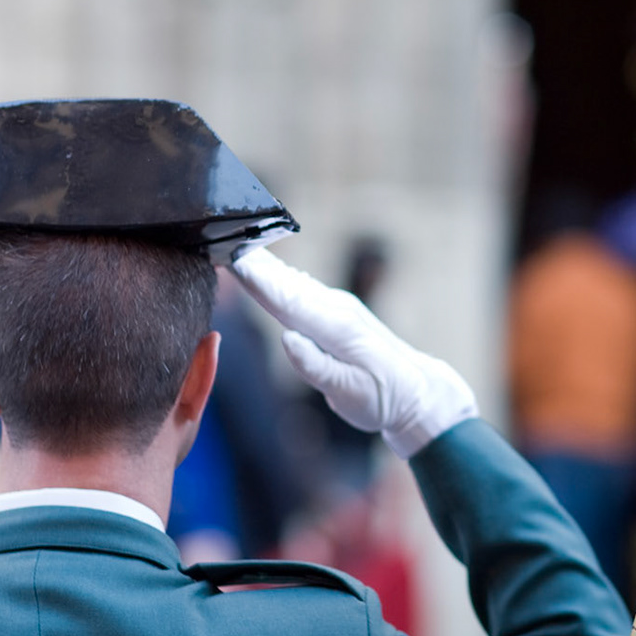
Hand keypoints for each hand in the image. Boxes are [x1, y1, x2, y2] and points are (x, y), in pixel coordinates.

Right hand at [231, 249, 477, 457]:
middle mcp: (336, 309)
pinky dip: (277, 274)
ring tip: (232, 243)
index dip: (259, 280)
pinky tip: (260, 263)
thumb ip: (315, 366)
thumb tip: (286, 338)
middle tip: (220, 237)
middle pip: (285, 282)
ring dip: (262, 262)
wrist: (414, 391)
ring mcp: (336, 305)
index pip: (288, 301)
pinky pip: (299, 287)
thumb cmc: (381, 397)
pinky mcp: (335, 309)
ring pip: (291, 281)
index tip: (233, 259)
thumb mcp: (348, 393)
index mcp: (336, 328)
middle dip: (253, 262)